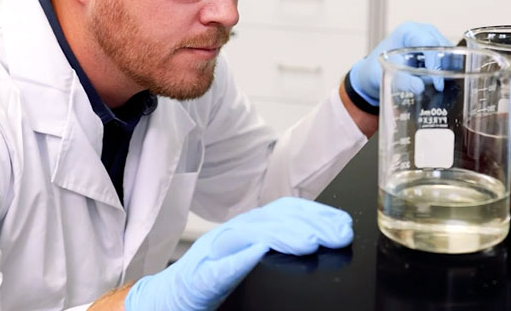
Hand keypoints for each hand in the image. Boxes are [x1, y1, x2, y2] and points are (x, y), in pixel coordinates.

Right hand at [123, 197, 352, 310]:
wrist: (167, 300)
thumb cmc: (210, 284)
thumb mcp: (251, 259)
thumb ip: (277, 246)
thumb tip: (322, 239)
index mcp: (248, 230)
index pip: (286, 211)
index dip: (317, 213)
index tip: (344, 224)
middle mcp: (232, 234)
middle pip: (273, 218)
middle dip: (309, 224)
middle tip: (336, 235)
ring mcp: (213, 252)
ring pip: (250, 234)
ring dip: (282, 236)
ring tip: (308, 242)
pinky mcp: (198, 277)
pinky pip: (220, 266)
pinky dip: (239, 259)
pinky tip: (256, 254)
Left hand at [348, 21, 452, 105]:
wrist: (372, 73)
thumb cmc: (375, 69)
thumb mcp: (384, 74)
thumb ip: (402, 80)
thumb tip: (419, 87)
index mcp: (408, 30)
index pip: (429, 42)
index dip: (436, 62)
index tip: (437, 83)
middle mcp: (421, 30)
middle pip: (442, 46)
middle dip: (443, 66)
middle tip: (439, 86)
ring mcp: (430, 37)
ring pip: (448, 51)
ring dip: (446, 68)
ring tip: (436, 85)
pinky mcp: (434, 48)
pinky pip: (446, 57)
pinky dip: (444, 69)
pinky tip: (437, 81)